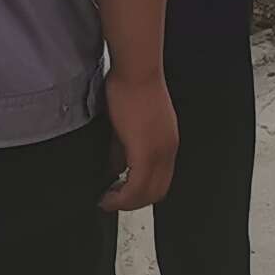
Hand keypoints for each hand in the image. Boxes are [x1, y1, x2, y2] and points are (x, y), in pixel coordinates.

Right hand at [99, 67, 177, 211]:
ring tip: (106, 200)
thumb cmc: (132, 86)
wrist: (136, 70)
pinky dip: (121, 197)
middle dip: (132, 204)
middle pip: (157, 193)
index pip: (161, 181)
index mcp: (167, 143)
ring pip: (147, 193)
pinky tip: (106, 194)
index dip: (140, 194)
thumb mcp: (128, 125)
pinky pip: (135, 186)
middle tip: (111, 202)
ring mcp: (159, 152)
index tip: (120, 195)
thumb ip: (123, 149)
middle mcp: (168, 150)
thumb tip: (117, 168)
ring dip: (125, 202)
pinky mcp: (145, 151)